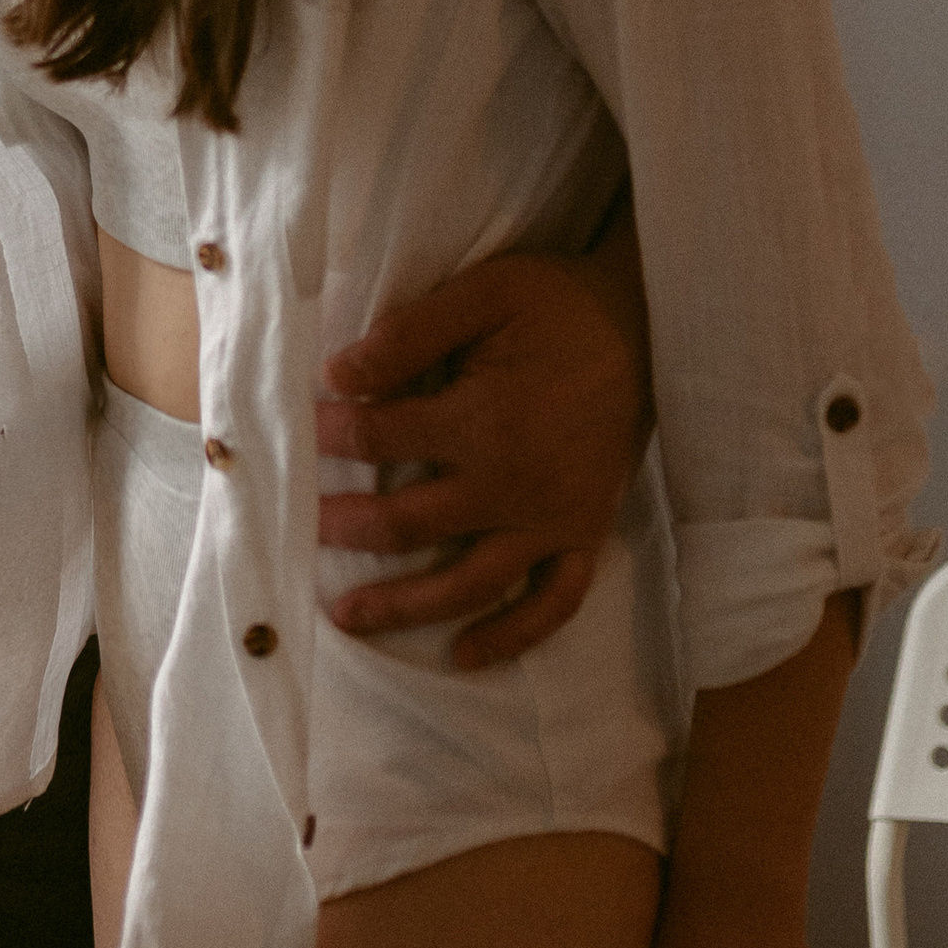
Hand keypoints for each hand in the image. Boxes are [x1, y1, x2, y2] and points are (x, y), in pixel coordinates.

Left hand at [316, 241, 650, 667]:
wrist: (646, 326)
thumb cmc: (557, 306)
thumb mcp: (483, 293)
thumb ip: (409, 334)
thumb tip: (337, 373)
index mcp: (484, 419)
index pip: (380, 439)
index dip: (332, 435)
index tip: (303, 430)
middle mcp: (514, 484)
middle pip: (409, 524)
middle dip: (346, 526)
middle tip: (302, 529)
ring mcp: (552, 519)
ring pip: (468, 584)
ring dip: (403, 606)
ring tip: (347, 615)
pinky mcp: (585, 535)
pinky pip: (550, 604)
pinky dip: (509, 636)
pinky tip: (462, 654)